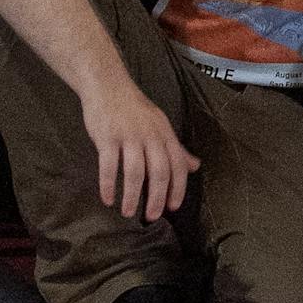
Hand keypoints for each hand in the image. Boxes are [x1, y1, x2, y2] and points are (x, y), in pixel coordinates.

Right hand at [81, 79, 199, 221]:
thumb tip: (195, 167)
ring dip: (132, 196)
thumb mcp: (160, 125)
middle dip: (157, 198)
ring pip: (135, 172)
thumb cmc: (134, 109)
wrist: (108, 85)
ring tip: (128, 213)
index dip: (177, 188)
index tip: (172, 207)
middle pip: (159, 172)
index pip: (177, 165)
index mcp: (164, 133)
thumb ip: (176, 148)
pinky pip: (109, 166)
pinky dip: (108, 185)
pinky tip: (107, 199)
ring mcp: (128, 136)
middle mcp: (150, 135)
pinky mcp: (107, 137)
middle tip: (152, 217)